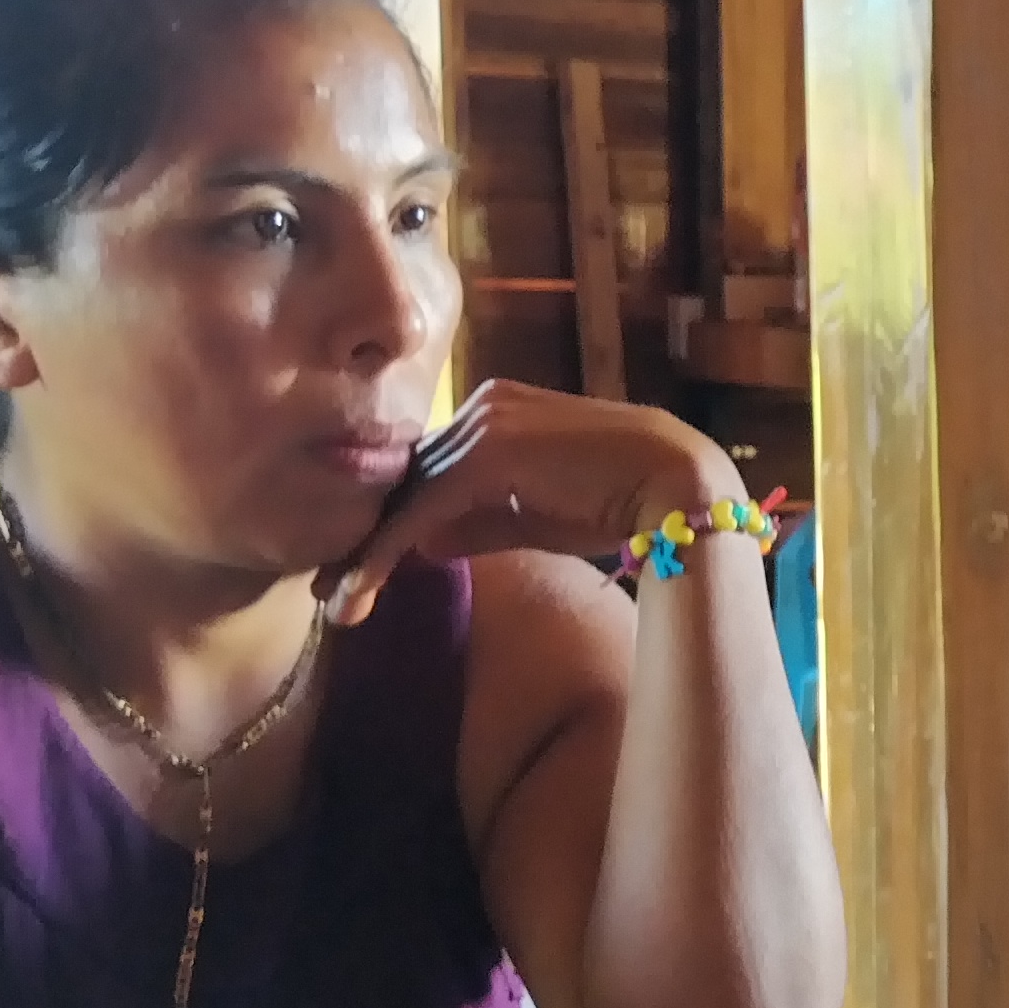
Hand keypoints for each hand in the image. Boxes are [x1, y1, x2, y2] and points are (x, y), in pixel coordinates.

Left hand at [324, 380, 743, 624]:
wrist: (677, 487)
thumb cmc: (622, 502)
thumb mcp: (534, 517)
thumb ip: (477, 523)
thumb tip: (423, 544)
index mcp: (501, 412)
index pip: (432, 466)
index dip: (395, 518)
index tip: (362, 565)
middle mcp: (485, 406)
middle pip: (409, 475)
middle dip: (369, 534)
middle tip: (330, 587)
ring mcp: (484, 425)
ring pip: (406, 494)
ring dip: (367, 552)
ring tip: (335, 601)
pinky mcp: (486, 455)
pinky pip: (421, 509)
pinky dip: (386, 552)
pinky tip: (362, 591)